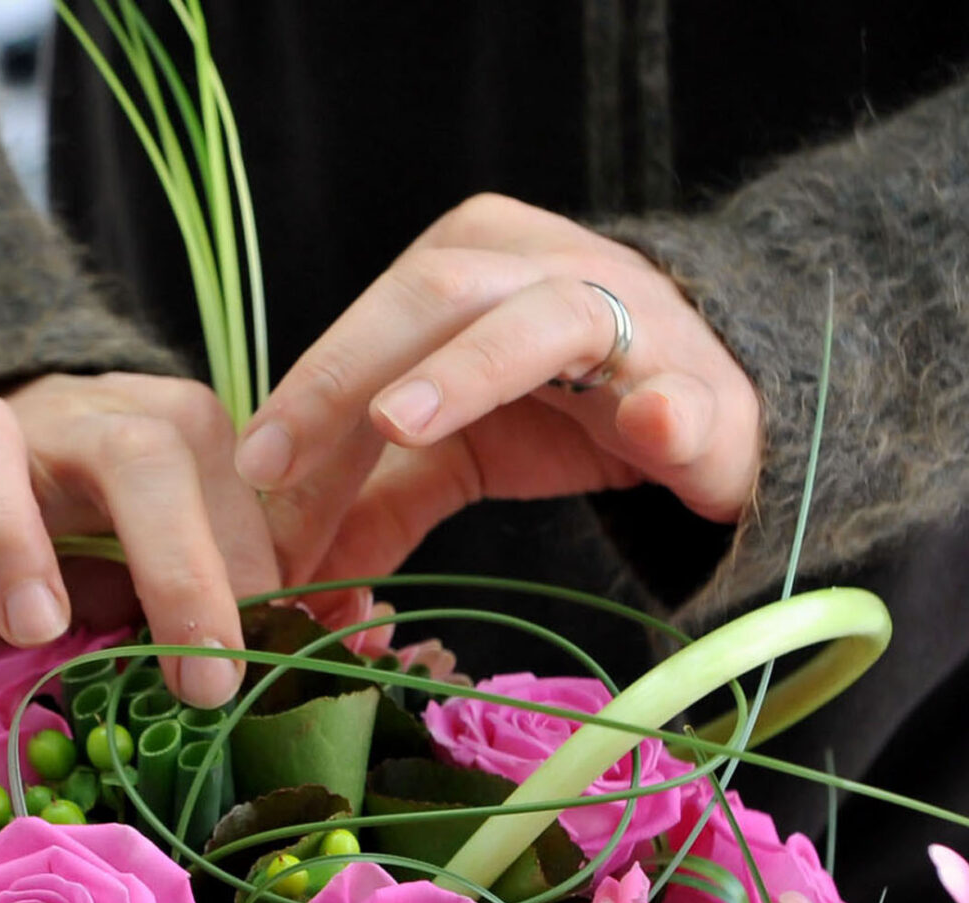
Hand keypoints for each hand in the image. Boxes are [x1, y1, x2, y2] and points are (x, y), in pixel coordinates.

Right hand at [0, 373, 275, 705]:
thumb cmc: (108, 536)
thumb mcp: (192, 561)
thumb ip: (268, 588)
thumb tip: (356, 635)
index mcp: (172, 433)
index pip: (224, 487)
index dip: (242, 581)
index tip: (242, 680)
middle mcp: (78, 420)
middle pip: (134, 451)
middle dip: (173, 560)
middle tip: (197, 676)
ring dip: (8, 537)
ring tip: (32, 632)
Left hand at [234, 193, 761, 584]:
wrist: (719, 416)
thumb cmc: (567, 414)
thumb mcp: (453, 453)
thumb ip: (372, 496)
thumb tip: (278, 567)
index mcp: (468, 271)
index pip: (371, 323)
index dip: (305, 393)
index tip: (249, 468)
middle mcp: (540, 270)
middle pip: (431, 295)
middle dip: (345, 373)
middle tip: (281, 456)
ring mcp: (631, 318)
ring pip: (544, 319)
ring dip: (469, 370)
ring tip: (401, 421)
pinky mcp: (705, 388)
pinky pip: (682, 394)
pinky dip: (663, 408)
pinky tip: (644, 426)